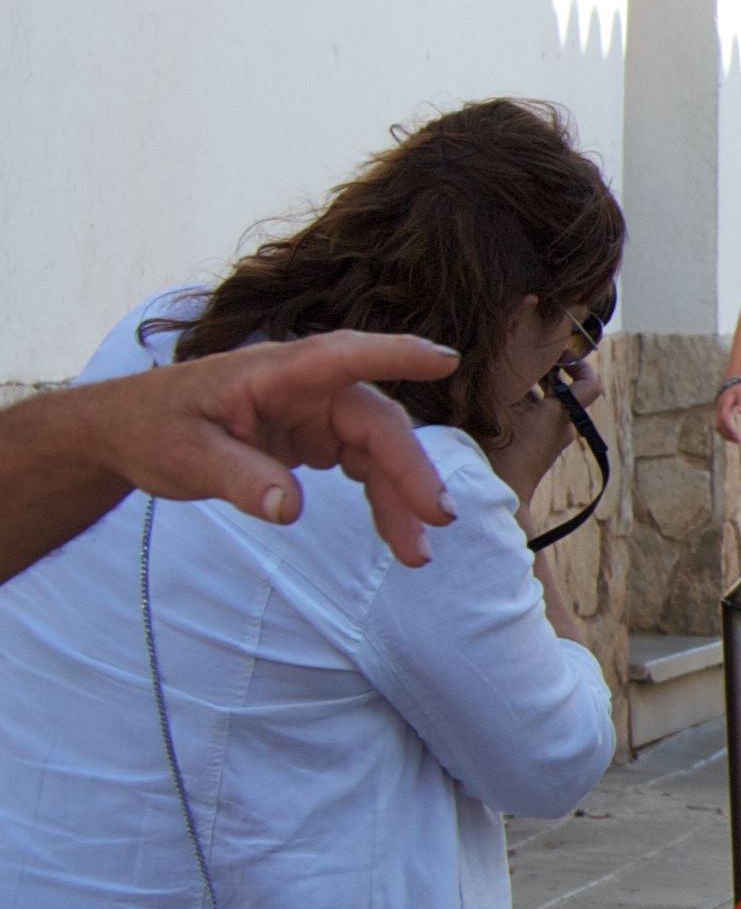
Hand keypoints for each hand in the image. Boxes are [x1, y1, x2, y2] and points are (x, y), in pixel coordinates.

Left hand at [133, 332, 464, 563]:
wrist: (127, 433)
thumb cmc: (151, 430)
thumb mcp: (184, 457)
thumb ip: (239, 479)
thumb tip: (292, 510)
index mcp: (273, 373)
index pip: (342, 356)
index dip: (397, 354)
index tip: (446, 359)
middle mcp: (304, 387)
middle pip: (375, 421)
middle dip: (409, 468)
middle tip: (434, 517)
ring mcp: (314, 412)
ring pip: (378, 449)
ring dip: (401, 497)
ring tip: (415, 553)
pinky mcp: (315, 437)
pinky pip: (364, 466)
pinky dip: (382, 500)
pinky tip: (394, 536)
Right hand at [488, 354, 601, 506]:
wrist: (498, 495)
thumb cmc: (497, 449)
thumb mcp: (497, 406)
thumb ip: (507, 380)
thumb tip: (507, 355)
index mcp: (563, 415)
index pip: (590, 385)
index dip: (580, 365)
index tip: (560, 354)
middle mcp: (563, 428)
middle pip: (563, 389)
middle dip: (544, 371)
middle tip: (519, 356)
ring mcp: (550, 440)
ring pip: (546, 403)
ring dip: (528, 387)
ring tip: (502, 374)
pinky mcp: (536, 449)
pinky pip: (535, 418)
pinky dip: (521, 404)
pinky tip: (495, 398)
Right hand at [714, 375, 740, 445]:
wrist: (731, 380)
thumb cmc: (738, 387)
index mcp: (723, 405)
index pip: (724, 421)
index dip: (730, 430)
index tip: (738, 437)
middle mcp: (719, 409)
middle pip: (720, 426)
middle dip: (728, 435)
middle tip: (739, 442)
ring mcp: (719, 411)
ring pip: (719, 426)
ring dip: (726, 434)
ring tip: (737, 440)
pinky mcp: (721, 412)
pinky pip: (721, 424)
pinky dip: (726, 431)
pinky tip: (733, 434)